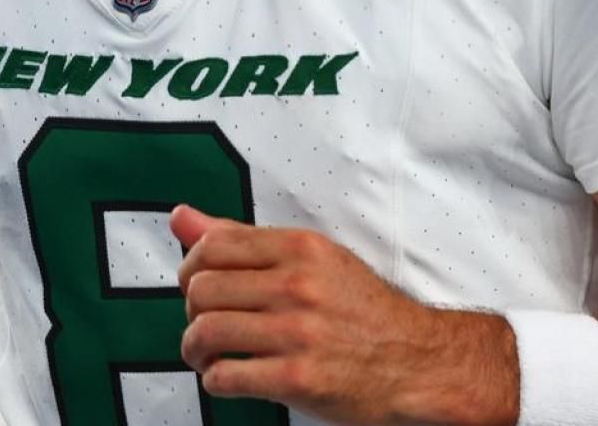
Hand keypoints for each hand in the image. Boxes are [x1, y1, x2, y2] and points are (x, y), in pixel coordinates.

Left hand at [171, 206, 513, 425]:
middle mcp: (297, 286)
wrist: (417, 361)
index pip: (211, 247)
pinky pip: (225, 377)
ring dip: (195, 350)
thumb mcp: (310, 259)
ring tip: (208, 356)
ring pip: (205, 333)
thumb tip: (181, 217)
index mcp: (299, 249)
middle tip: (206, 326)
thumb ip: (242, 239)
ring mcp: (297, 334)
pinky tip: (230, 377)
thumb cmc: (362, 312)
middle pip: (201, 291)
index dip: (190, 269)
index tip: (197, 288)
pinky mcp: (297, 380)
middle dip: (192, 313)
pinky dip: (215, 381)